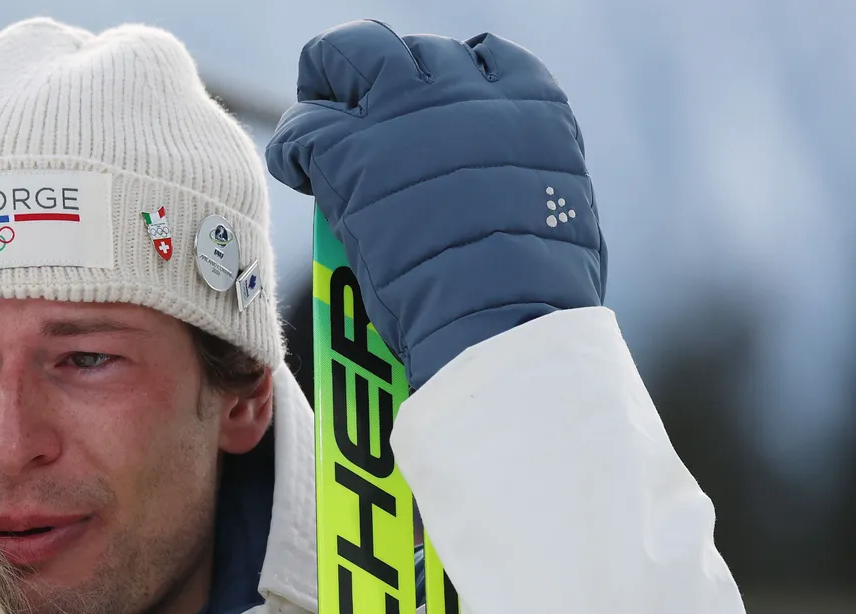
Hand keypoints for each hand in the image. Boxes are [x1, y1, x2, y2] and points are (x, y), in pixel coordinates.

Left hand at [267, 20, 606, 387]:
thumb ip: (531, 175)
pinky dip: (291, 145)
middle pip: (406, 50)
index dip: (446, 80)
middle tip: (357, 106)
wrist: (501, 321)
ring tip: (316, 126)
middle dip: (378, 71)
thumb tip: (507, 185)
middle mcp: (467, 93)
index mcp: (530, 105)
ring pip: (345, 56)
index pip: (480, 56)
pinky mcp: (349, 152)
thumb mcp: (564, 213)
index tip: (427, 110)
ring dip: (327, 87)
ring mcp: (403, 115)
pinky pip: (302, 125)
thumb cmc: (540, 296)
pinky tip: (295, 170)